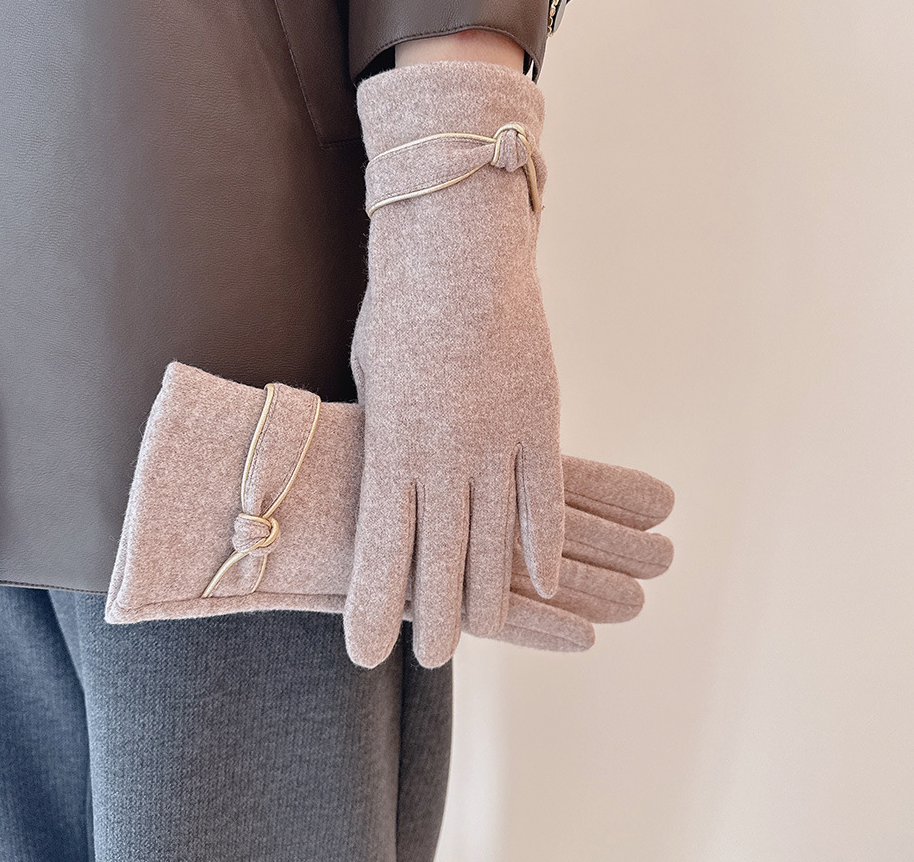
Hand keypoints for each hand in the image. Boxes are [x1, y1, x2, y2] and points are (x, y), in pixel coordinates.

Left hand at [343, 59, 564, 667]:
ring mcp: (494, 443)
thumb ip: (381, 435)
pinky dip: (544, 545)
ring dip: (489, 594)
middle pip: (439, 560)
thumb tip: (384, 474)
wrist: (456, 255)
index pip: (380, 550)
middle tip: (431, 658)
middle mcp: (441, 458)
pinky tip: (547, 581)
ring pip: (494, 541)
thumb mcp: (371, 378)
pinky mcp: (537, 423)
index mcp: (389, 447)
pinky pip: (545, 500)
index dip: (375, 606)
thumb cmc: (400, 311)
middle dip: (433, 616)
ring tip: (482, 630)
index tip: (366, 653)